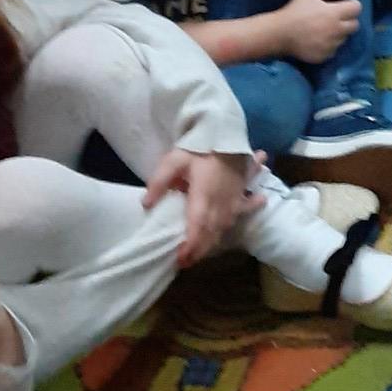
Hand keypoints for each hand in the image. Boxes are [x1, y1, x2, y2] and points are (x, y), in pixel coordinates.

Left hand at [144, 146, 258, 266]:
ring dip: (214, 240)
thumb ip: (159, 183)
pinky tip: (238, 220)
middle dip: (199, 249)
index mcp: (204, 195)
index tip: (180, 259)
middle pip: (211, 231)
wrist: (223, 128)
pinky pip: (245, 206)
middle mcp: (221, 200)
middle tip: (186, 262)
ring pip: (225, 224)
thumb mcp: (173, 161)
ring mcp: (234, 195)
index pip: (198, 227)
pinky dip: (246, 212)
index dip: (191, 246)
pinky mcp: (241, 188)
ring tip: (202, 251)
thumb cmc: (197, 146)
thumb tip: (146, 204)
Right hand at [277, 0, 363, 62]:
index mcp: (334, 14)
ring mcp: (330, 46)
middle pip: (355, 25)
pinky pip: (335, 49)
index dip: (351, 4)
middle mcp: (336, 31)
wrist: (279, 34)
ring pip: (344, 37)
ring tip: (324, 28)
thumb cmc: (296, 10)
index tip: (343, 3)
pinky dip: (330, 44)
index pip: (356, 9)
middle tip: (335, 16)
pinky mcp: (324, 56)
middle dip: (348, 19)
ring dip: (339, 32)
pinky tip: (319, 39)